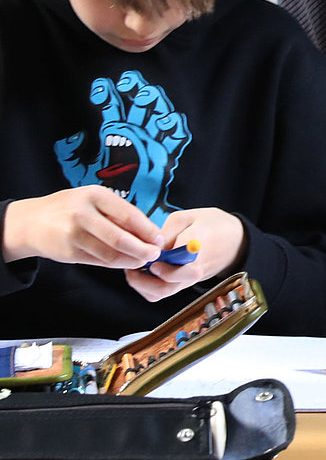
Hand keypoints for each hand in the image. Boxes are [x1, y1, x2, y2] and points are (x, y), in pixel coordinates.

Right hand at [1, 186, 163, 267]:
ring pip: (110, 254)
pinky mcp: (68, 253)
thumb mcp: (93, 199)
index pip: (129, 215)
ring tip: (142, 260)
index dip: (148, 230)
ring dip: (131, 260)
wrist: (31, 222)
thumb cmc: (70, 208)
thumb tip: (148, 233)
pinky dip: (115, 264)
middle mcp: (83, 214)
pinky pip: (98, 261)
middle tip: (155, 254)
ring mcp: (73, 235)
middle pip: (120, 238)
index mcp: (95, 195)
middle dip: (142, 249)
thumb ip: (117, 213)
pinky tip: (125, 262)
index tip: (160, 238)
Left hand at [125, 207, 244, 301]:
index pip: (178, 257)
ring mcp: (190, 279)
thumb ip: (167, 231)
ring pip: (163, 292)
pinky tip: (144, 275)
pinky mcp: (186, 284)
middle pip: (169, 283)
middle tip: (135, 264)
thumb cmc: (213, 225)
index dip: (161, 258)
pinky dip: (148, 288)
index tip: (151, 253)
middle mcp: (195, 267)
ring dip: (144, 284)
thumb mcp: (189, 216)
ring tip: (135, 270)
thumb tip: (149, 246)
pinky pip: (164, 293)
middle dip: (145, 277)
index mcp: (198, 243)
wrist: (235, 241)